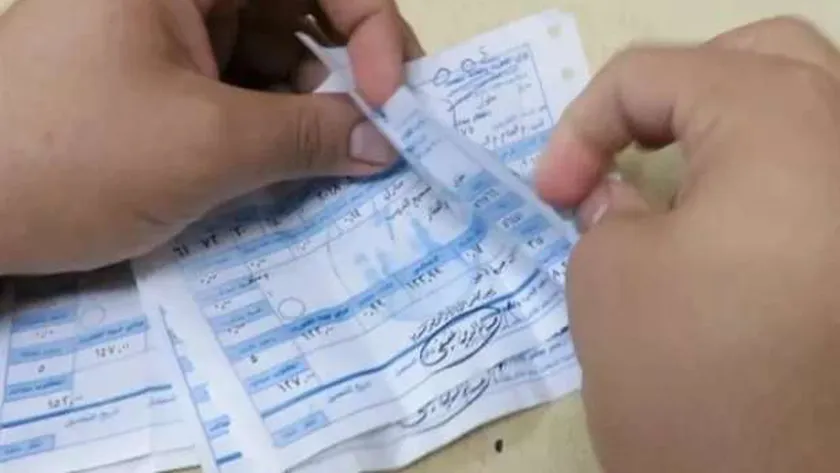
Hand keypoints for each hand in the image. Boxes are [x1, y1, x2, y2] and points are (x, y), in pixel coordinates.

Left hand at [0, 0, 420, 273]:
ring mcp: (166, 33)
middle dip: (346, 70)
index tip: (391, 101)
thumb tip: (383, 143)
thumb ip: (308, 137)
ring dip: (312, 107)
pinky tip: (290, 168)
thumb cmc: (71, 156)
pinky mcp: (158, 80)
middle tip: (382, 133)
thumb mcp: (206, 146)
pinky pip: (238, 90)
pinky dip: (273, 126)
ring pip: (272, 54)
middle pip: (297, 10)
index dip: (371, 26)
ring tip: (335, 163)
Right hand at [536, 17, 839, 472]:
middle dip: (671, 96)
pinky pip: (820, 182)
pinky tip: (727, 231)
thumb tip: (623, 198)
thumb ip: (605, 210)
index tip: (549, 195)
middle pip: (759, 61)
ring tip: (674, 178)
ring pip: (804, 115)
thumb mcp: (607, 277)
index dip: (582, 124)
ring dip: (726, 128)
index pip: (659, 73)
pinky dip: (766, 181)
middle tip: (623, 154)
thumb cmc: (688, 379)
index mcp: (784, 122)